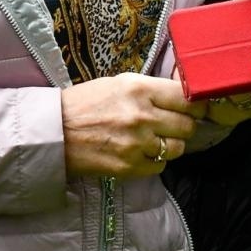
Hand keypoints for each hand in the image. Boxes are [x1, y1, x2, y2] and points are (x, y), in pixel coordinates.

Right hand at [60, 72, 206, 178]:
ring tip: (155, 139)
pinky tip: (141, 153)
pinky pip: (160, 167)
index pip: (188, 99)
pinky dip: (154, 162)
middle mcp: (142, 116)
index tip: (195, 108)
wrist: (53, 132)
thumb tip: (185, 95)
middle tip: (173, 125)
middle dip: (184, 126)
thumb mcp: (120, 83)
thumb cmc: (86, 103)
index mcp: (140, 89)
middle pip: (188, 126)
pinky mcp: (128, 166)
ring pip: (177, 148)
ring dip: (171, 145)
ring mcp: (136, 143)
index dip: (196, 105)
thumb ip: (152, 89)